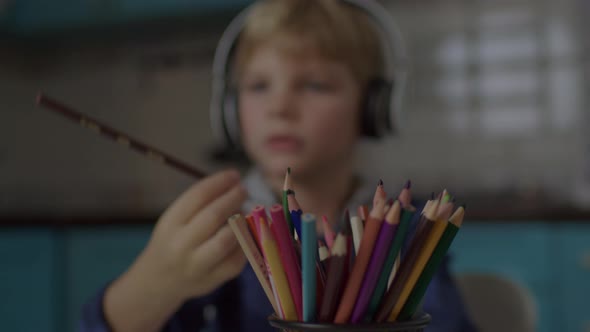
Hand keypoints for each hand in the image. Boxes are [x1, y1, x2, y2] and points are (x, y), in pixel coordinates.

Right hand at [104, 169, 247, 331]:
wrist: (158, 281)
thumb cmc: (173, 240)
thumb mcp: (175, 219)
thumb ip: (200, 203)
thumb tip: (234, 183)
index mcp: (170, 224)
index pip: (198, 196)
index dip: (220, 182)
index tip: (234, 175)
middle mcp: (181, 245)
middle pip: (214, 215)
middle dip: (234, 198)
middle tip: (243, 190)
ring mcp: (197, 265)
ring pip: (228, 238)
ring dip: (241, 220)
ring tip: (242, 212)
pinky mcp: (214, 279)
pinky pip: (237, 257)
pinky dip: (245, 241)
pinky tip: (243, 233)